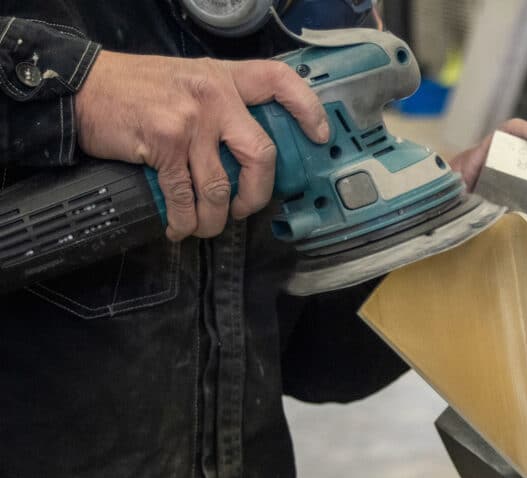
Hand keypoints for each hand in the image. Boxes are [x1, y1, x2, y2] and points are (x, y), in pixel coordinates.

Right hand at [75, 51, 329, 240]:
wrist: (83, 88)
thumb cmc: (138, 89)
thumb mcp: (190, 80)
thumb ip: (223, 105)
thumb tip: (250, 153)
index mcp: (225, 78)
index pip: (279, 82)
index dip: (307, 109)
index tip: (320, 135)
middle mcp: (214, 97)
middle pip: (261, 155)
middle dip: (258, 194)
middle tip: (246, 208)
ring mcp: (190, 121)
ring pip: (221, 187)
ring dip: (216, 218)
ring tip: (205, 225)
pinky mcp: (164, 145)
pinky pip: (185, 197)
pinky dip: (184, 221)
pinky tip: (179, 227)